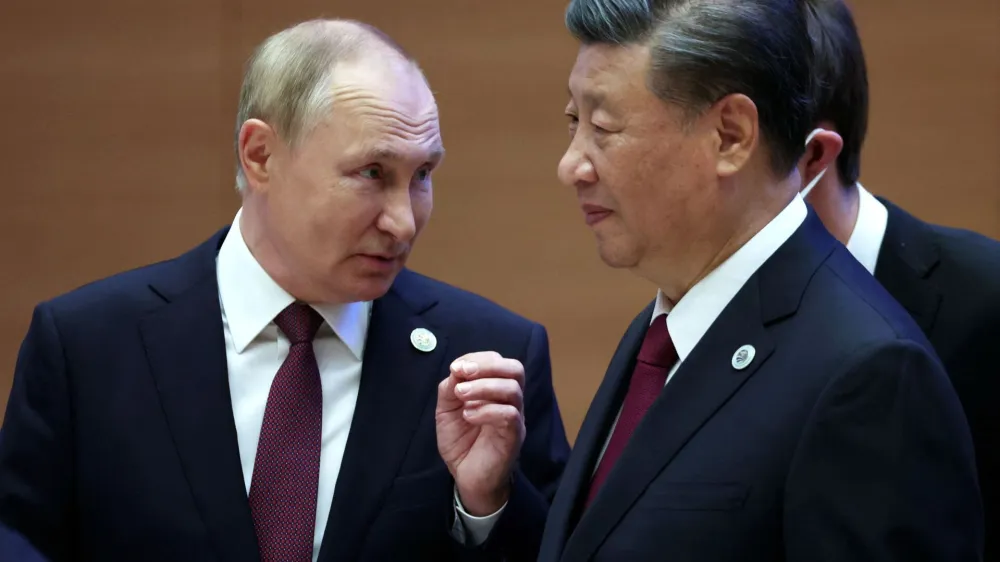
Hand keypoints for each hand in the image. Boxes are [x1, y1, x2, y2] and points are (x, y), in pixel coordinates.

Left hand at [436, 351, 525, 515]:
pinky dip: (486, 410)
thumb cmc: (461, 442)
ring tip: (460, 395)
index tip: (456, 367)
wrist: (468, 478)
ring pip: (512, 389)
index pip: (499, 361)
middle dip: (487, 365)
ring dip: (482, 386)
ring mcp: (515, 418)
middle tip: (462, 372)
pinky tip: (468, 416)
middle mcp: (510, 400)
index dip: (477, 359)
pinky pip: (509, 415)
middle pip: (515, 369)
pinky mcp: (513, 436)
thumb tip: (457, 370)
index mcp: (496, 390)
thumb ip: (450, 388)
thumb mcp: (447, 410)